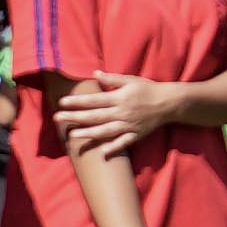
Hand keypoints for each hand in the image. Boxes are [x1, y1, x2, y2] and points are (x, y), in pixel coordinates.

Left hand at [59, 74, 173, 155]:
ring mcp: (129, 125)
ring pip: (105, 131)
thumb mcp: (131, 80)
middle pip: (94, 116)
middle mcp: (122, 112)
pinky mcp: (136, 134)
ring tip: (72, 135)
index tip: (62, 103)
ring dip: (88, 133)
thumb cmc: (148, 89)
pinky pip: (124, 143)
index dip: (77, 102)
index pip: (94, 100)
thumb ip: (112, 79)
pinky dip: (114, 148)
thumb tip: (94, 73)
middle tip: (57, 119)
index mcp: (119, 98)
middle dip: (75, 117)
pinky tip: (102, 153)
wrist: (169, 103)